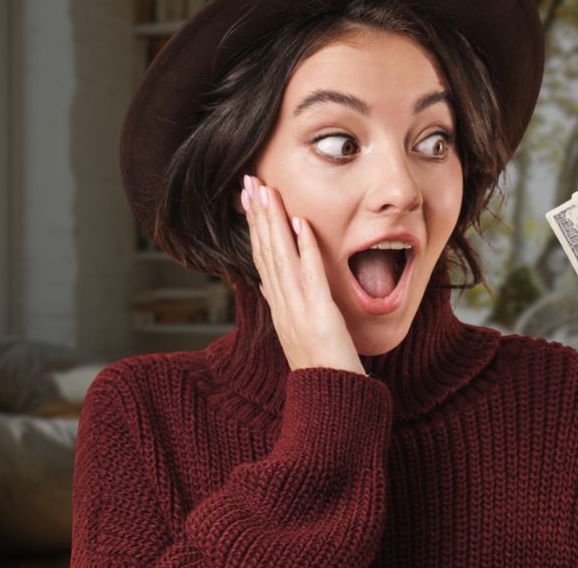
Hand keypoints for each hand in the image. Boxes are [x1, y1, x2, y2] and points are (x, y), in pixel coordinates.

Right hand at [241, 175, 365, 375]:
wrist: (329, 397)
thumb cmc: (318, 366)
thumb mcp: (294, 330)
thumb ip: (280, 303)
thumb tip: (264, 283)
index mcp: (278, 304)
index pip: (261, 256)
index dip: (255, 225)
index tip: (249, 197)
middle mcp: (282, 302)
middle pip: (264, 250)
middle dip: (257, 213)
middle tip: (249, 180)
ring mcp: (298, 307)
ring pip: (281, 256)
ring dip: (273, 221)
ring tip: (267, 191)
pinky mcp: (319, 312)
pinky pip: (310, 274)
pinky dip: (305, 247)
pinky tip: (300, 223)